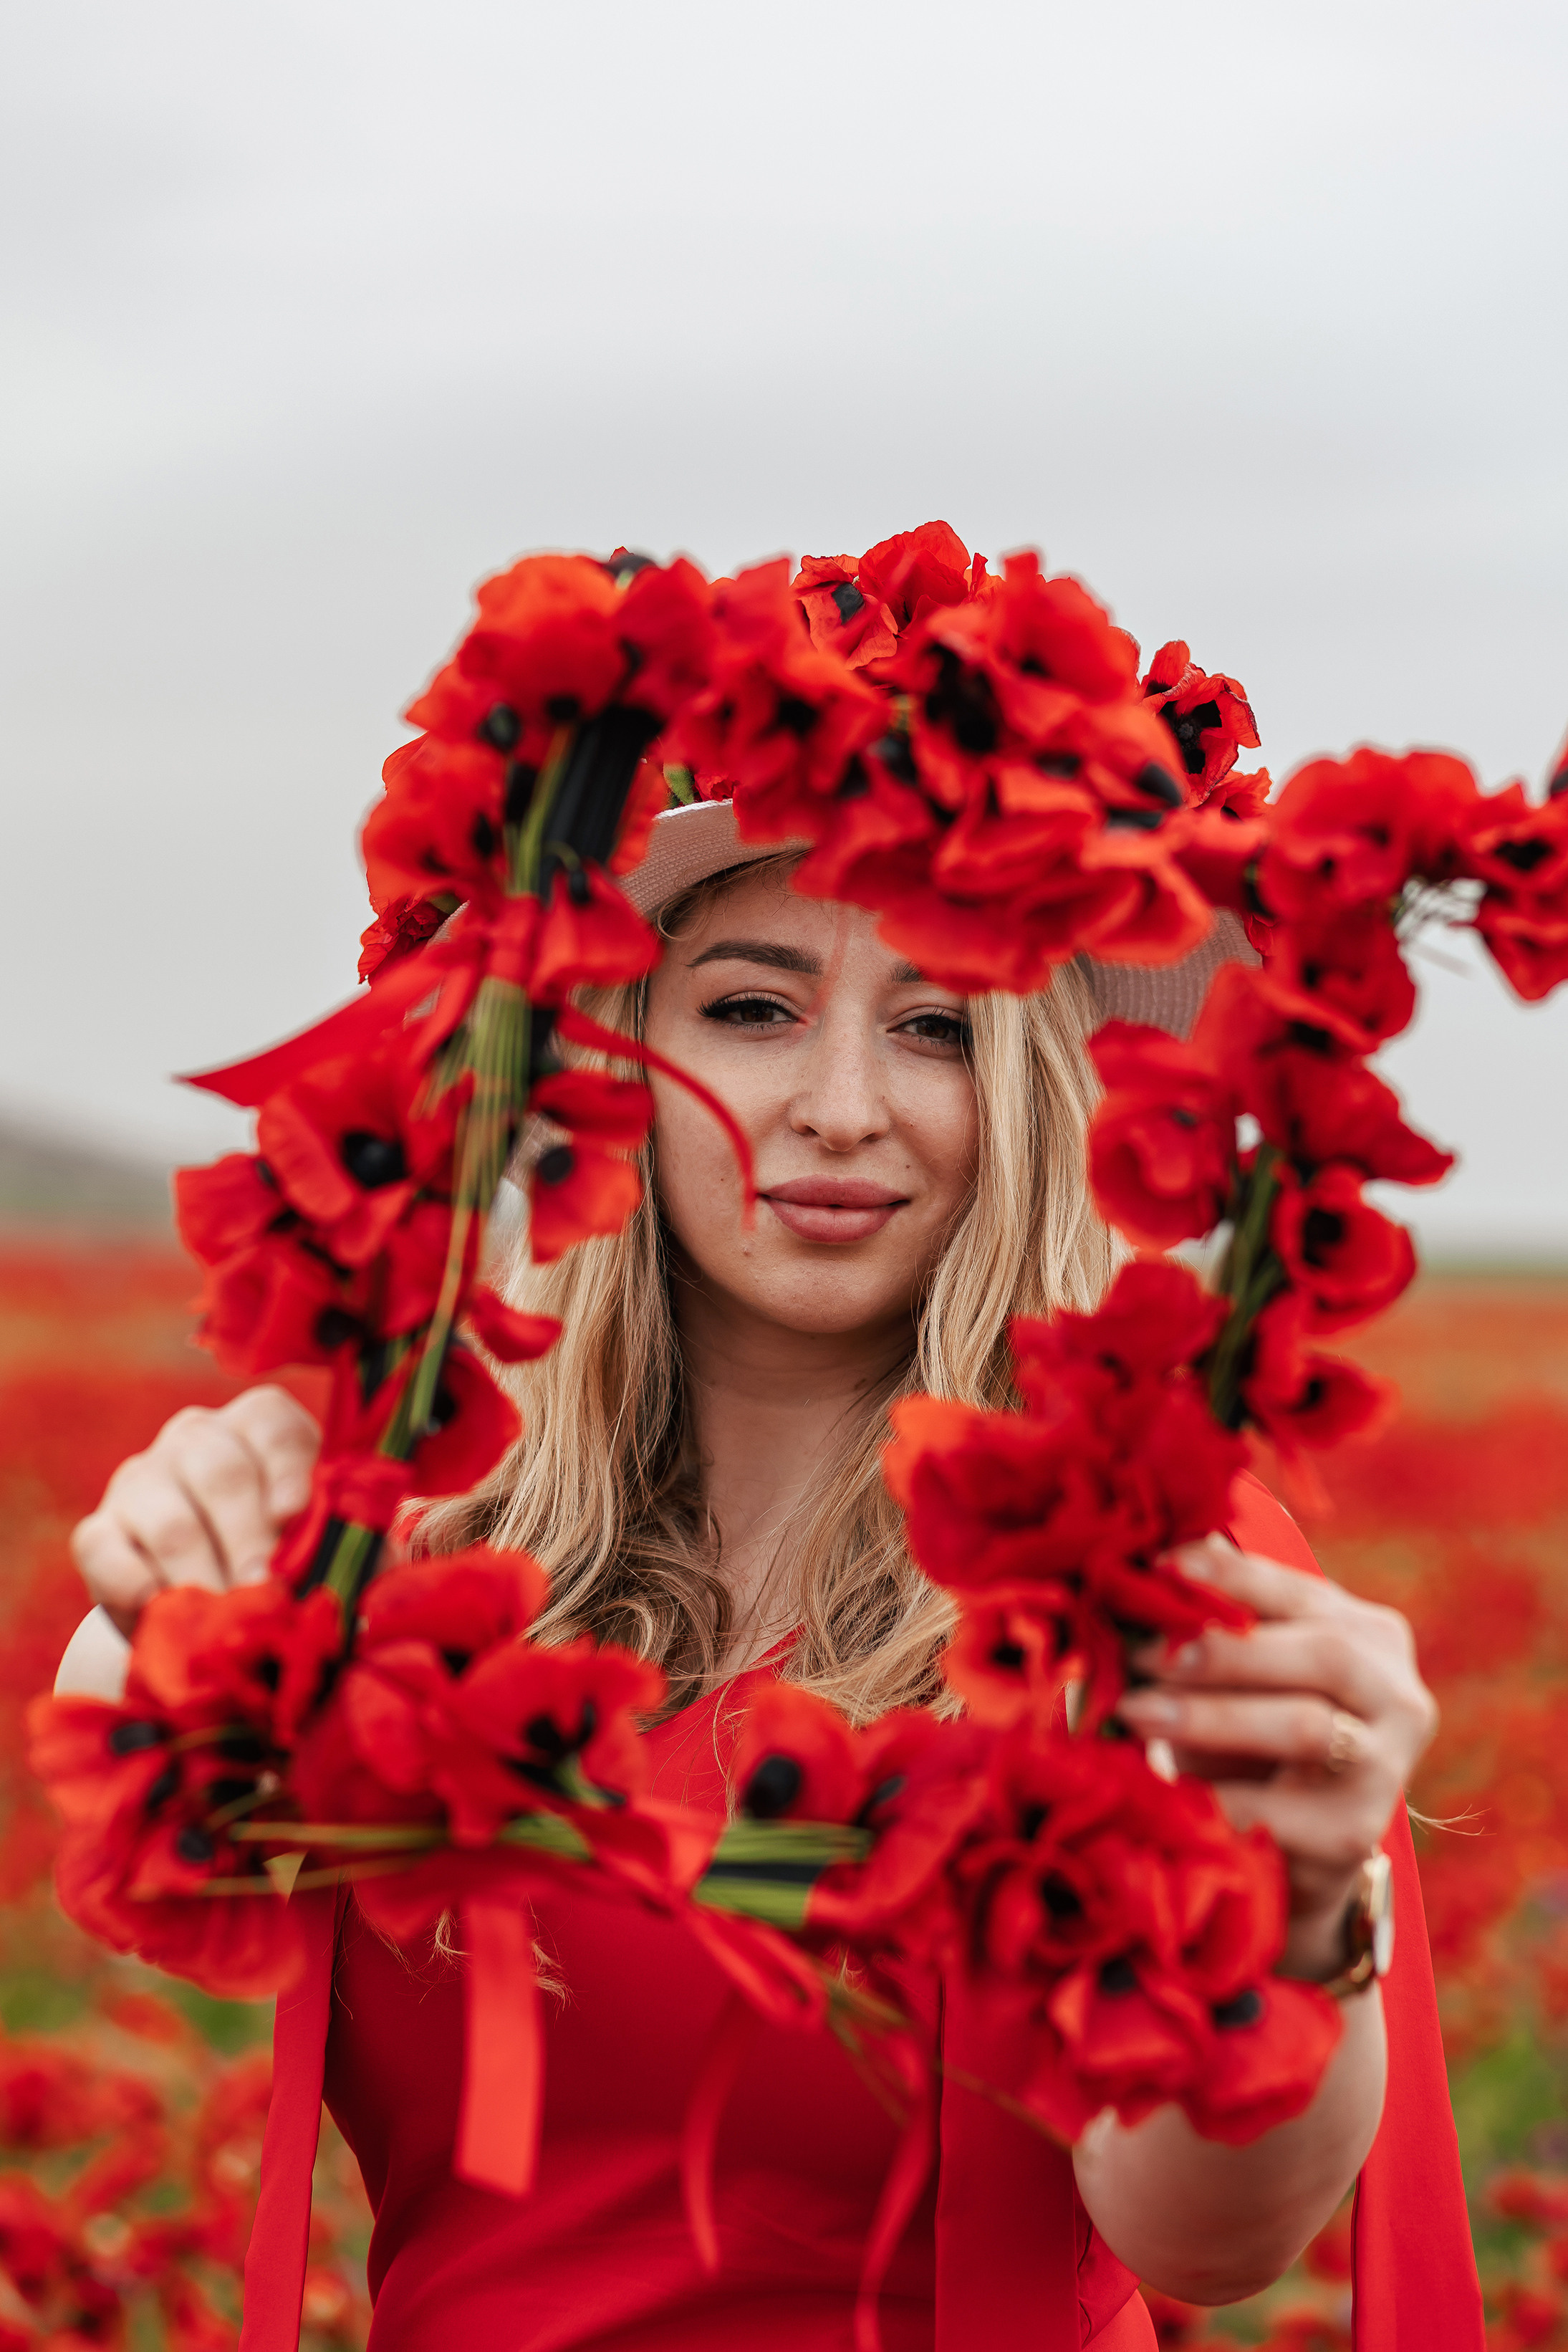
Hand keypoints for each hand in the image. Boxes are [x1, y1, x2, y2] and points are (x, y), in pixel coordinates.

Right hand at [69, 1387, 320, 1639]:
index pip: (272, 1424)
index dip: (287, 1468)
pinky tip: (164, 1614)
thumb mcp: (313, 1539)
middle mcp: (196, 1438)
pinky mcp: (97, 1529)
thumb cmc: (279, 1558)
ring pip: (171, 1521)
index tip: (293, 1514)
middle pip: (221, 1473)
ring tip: (226, 1617)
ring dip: (202, 1577)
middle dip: (248, 1538)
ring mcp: (141, 1478)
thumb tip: (348, 1561)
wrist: (203, 1604)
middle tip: (264, 1590)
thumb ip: (332, 1539)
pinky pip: (105, 1551)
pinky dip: (137, 1588)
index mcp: (255, 1426)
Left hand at [1116, 1534, 1437, 1980]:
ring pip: (1307, 1727)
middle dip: (1226, 1651)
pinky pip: (1278, 1810)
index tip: (1165, 1566)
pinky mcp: (1354, 1834)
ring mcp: (1385, 1768)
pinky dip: (1215, 1794)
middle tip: (1143, 1654)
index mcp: (1370, 1636)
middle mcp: (1397, 1695)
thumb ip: (1218, 1623)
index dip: (1235, 1576)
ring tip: (1137, 1712)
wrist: (1293, 1847)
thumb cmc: (1253, 1735)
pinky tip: (1165, 1786)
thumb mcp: (1242, 1673)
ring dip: (1214, 1716)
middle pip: (1324, 1655)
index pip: (1302, 1591)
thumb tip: (1152, 1568)